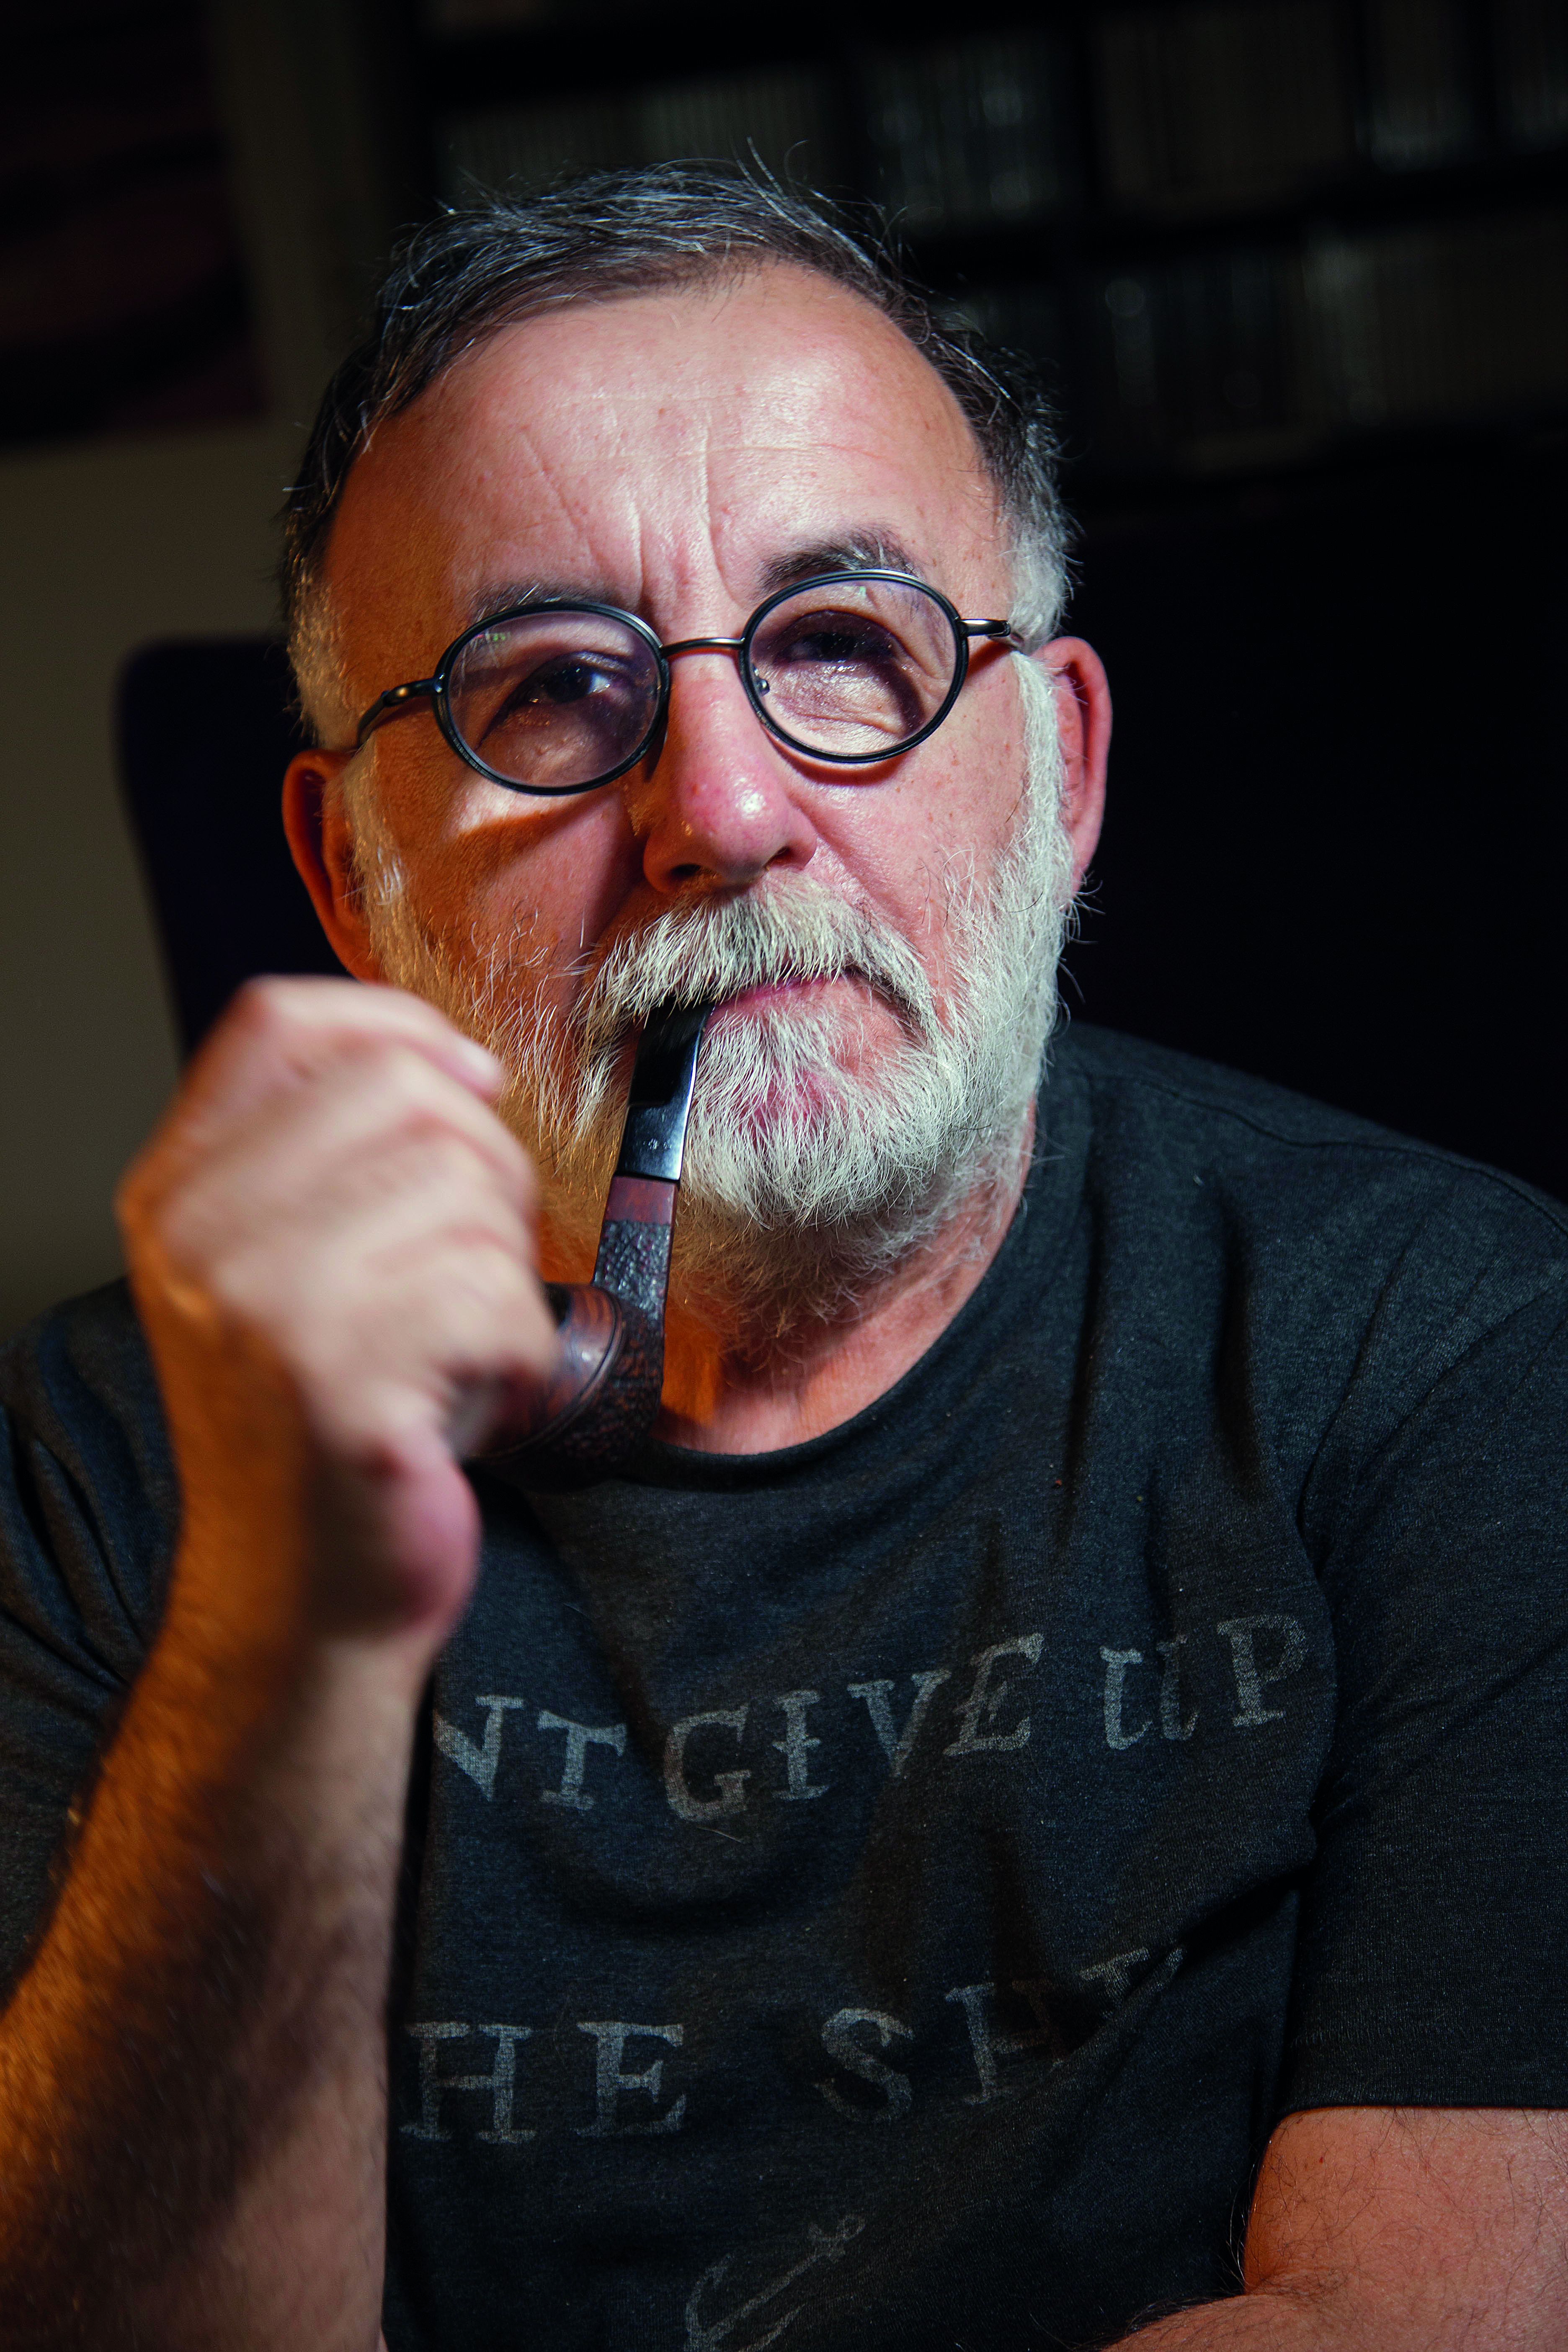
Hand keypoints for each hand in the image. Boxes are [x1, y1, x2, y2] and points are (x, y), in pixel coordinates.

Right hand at [117, 978, 557, 1674]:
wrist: (302, 1597)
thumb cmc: (329, 1426)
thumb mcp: (289, 1268)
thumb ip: (333, 1157)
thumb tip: (455, 1062)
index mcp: (178, 1191)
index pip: (279, 1020)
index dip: (399, 1027)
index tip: (469, 1086)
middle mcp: (201, 1236)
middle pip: (406, 1093)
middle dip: (486, 1174)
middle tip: (474, 1268)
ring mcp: (262, 1308)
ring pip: (469, 1192)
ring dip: (506, 1276)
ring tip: (458, 1349)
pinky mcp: (341, 1383)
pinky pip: (499, 1296)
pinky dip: (524, 1354)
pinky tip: (476, 1401)